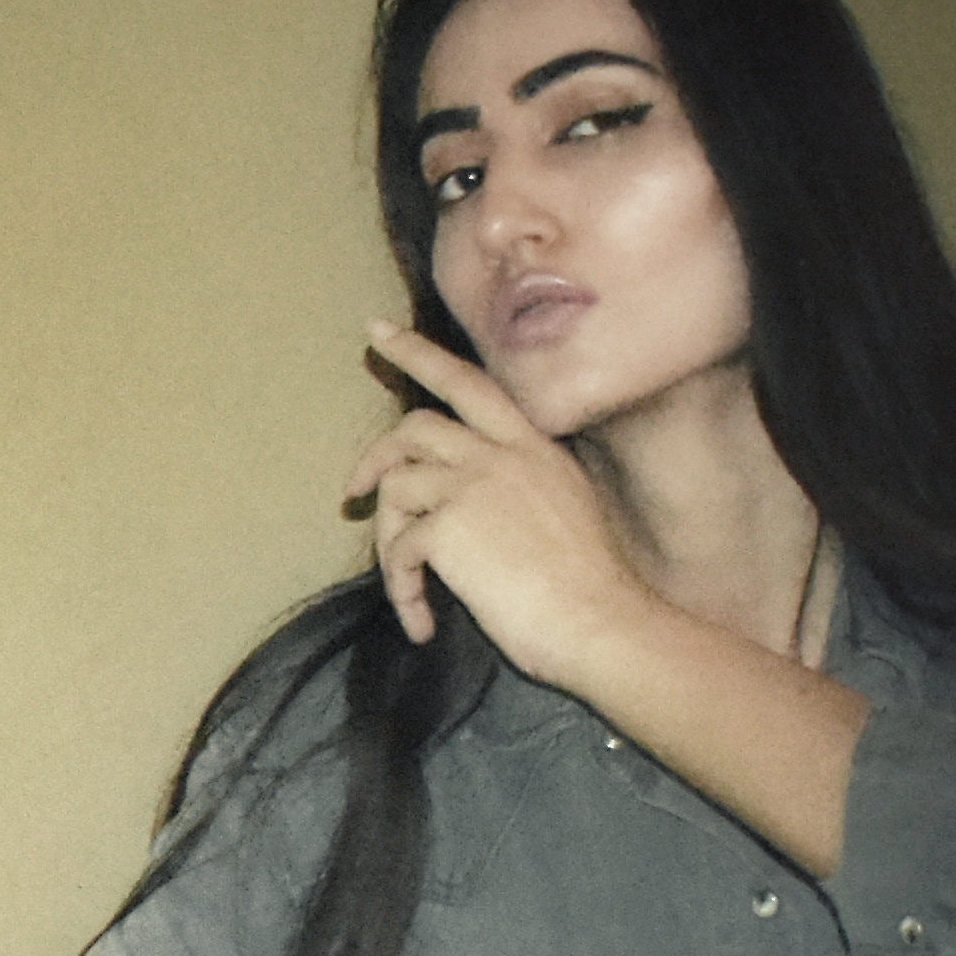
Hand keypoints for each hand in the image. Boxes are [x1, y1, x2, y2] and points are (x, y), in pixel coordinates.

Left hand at [338, 319, 643, 678]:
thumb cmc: (591, 590)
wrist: (602, 623)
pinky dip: (401, 590)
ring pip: (396, 488)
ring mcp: (472, 485)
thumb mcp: (567, 512)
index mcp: (535, 448)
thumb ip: (523, 491)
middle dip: (374, 455)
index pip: (470, 383)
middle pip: (415, 425)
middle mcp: (501, 454)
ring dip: (388, 541)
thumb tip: (477, 511)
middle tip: (353, 491)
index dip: (419, 355)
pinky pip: (399, 551)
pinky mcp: (448, 526)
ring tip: (407, 587)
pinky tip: (423, 622)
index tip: (378, 332)